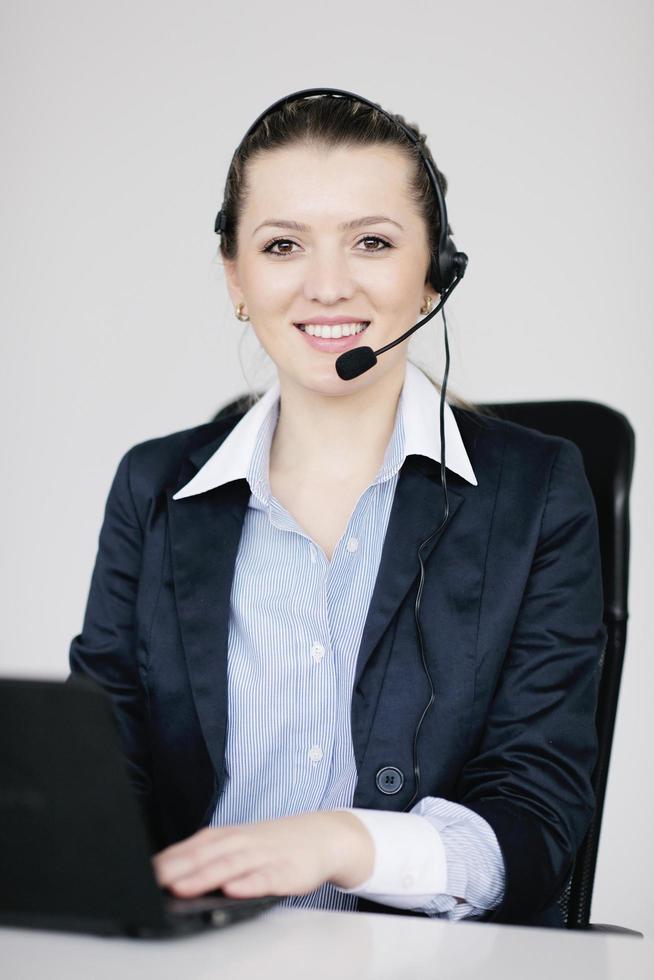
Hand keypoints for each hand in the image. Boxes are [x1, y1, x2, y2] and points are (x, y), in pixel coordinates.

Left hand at [152, 810, 374, 898]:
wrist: (322, 836)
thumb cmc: (276, 844)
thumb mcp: (241, 843)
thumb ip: (213, 856)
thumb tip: (173, 873)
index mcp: (230, 836)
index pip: (193, 846)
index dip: (168, 859)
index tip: (143, 873)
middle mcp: (244, 842)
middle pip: (206, 855)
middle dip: (178, 869)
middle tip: (153, 882)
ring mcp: (265, 856)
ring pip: (230, 866)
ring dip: (205, 876)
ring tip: (182, 888)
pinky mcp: (286, 872)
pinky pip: (265, 878)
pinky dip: (248, 883)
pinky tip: (233, 890)